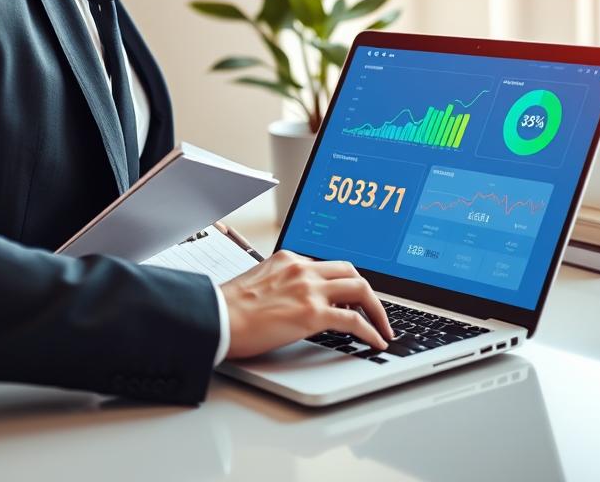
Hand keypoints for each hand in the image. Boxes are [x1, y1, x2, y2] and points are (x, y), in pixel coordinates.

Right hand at [220, 250, 393, 358]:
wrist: (216, 317)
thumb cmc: (228, 308)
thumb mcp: (258, 283)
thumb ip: (281, 285)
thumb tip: (294, 302)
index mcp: (289, 260)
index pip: (328, 267)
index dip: (345, 284)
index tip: (353, 297)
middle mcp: (302, 269)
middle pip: (351, 272)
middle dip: (368, 292)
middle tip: (375, 310)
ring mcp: (309, 289)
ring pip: (360, 289)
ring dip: (377, 309)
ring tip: (383, 327)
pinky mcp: (311, 313)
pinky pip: (354, 320)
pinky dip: (371, 330)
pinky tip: (376, 340)